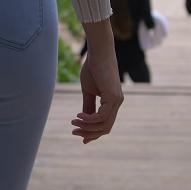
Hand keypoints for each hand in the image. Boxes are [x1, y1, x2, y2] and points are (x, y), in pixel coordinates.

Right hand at [72, 24, 123, 143]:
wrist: (98, 53)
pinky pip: (101, 117)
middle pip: (105, 128)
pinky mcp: (113, 97)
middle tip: (74, 131)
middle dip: (89, 133)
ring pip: (104, 125)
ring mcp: (116, 101)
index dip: (93, 133)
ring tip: (74, 122)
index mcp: (112, 102)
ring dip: (87, 127)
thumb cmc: (93, 68)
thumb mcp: (88, 91)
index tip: (80, 137)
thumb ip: (88, 105)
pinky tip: (79, 115)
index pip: (105, 124)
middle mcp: (117, 103)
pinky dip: (89, 119)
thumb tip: (84, 119)